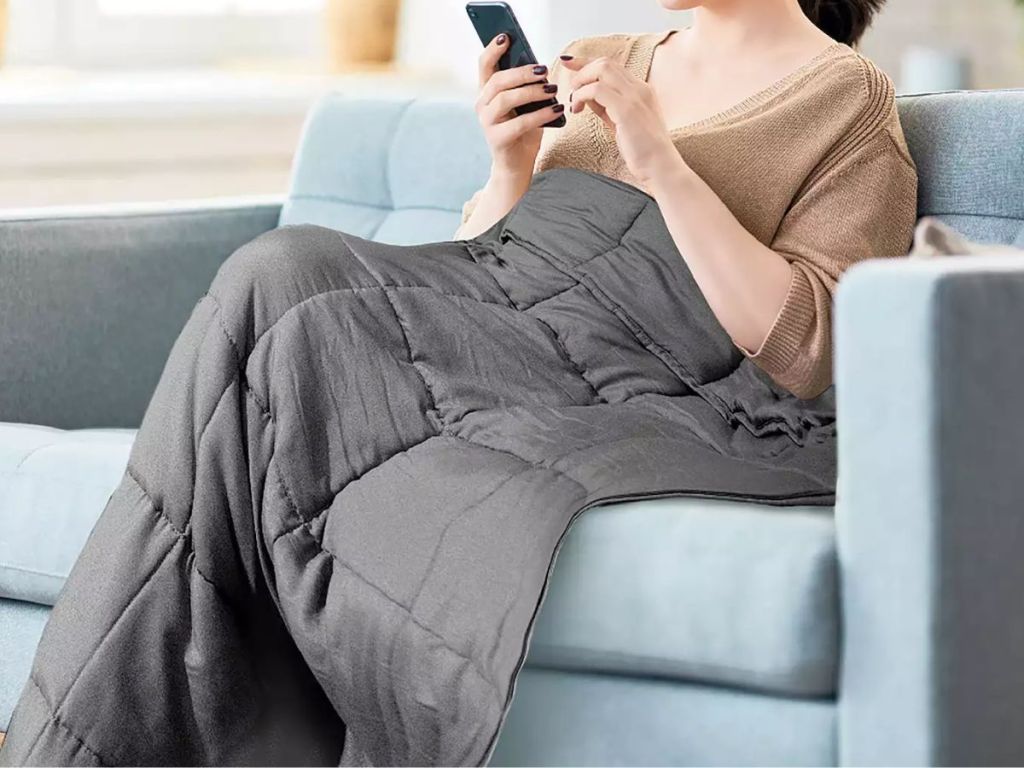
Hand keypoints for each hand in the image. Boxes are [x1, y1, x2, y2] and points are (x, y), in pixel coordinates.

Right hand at [475, 35, 565, 181]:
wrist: (516, 166)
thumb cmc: (523, 132)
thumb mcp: (525, 105)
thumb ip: (526, 87)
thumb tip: (539, 68)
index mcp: (487, 93)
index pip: (484, 65)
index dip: (493, 49)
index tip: (507, 36)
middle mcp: (482, 106)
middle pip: (498, 80)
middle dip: (523, 72)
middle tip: (544, 70)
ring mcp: (487, 123)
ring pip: (507, 99)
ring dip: (532, 92)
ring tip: (552, 90)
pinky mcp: (497, 139)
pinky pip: (520, 123)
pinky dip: (540, 115)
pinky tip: (556, 111)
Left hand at [563, 56, 682, 186]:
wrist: (660, 167)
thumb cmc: (643, 152)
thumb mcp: (622, 124)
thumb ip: (608, 108)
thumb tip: (588, 98)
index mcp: (641, 91)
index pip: (612, 66)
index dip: (587, 63)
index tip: (570, 63)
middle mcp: (639, 88)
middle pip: (605, 62)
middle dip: (582, 70)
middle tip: (570, 89)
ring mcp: (634, 96)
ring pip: (601, 69)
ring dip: (581, 81)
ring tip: (574, 101)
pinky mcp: (627, 109)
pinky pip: (597, 90)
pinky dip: (581, 95)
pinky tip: (577, 109)